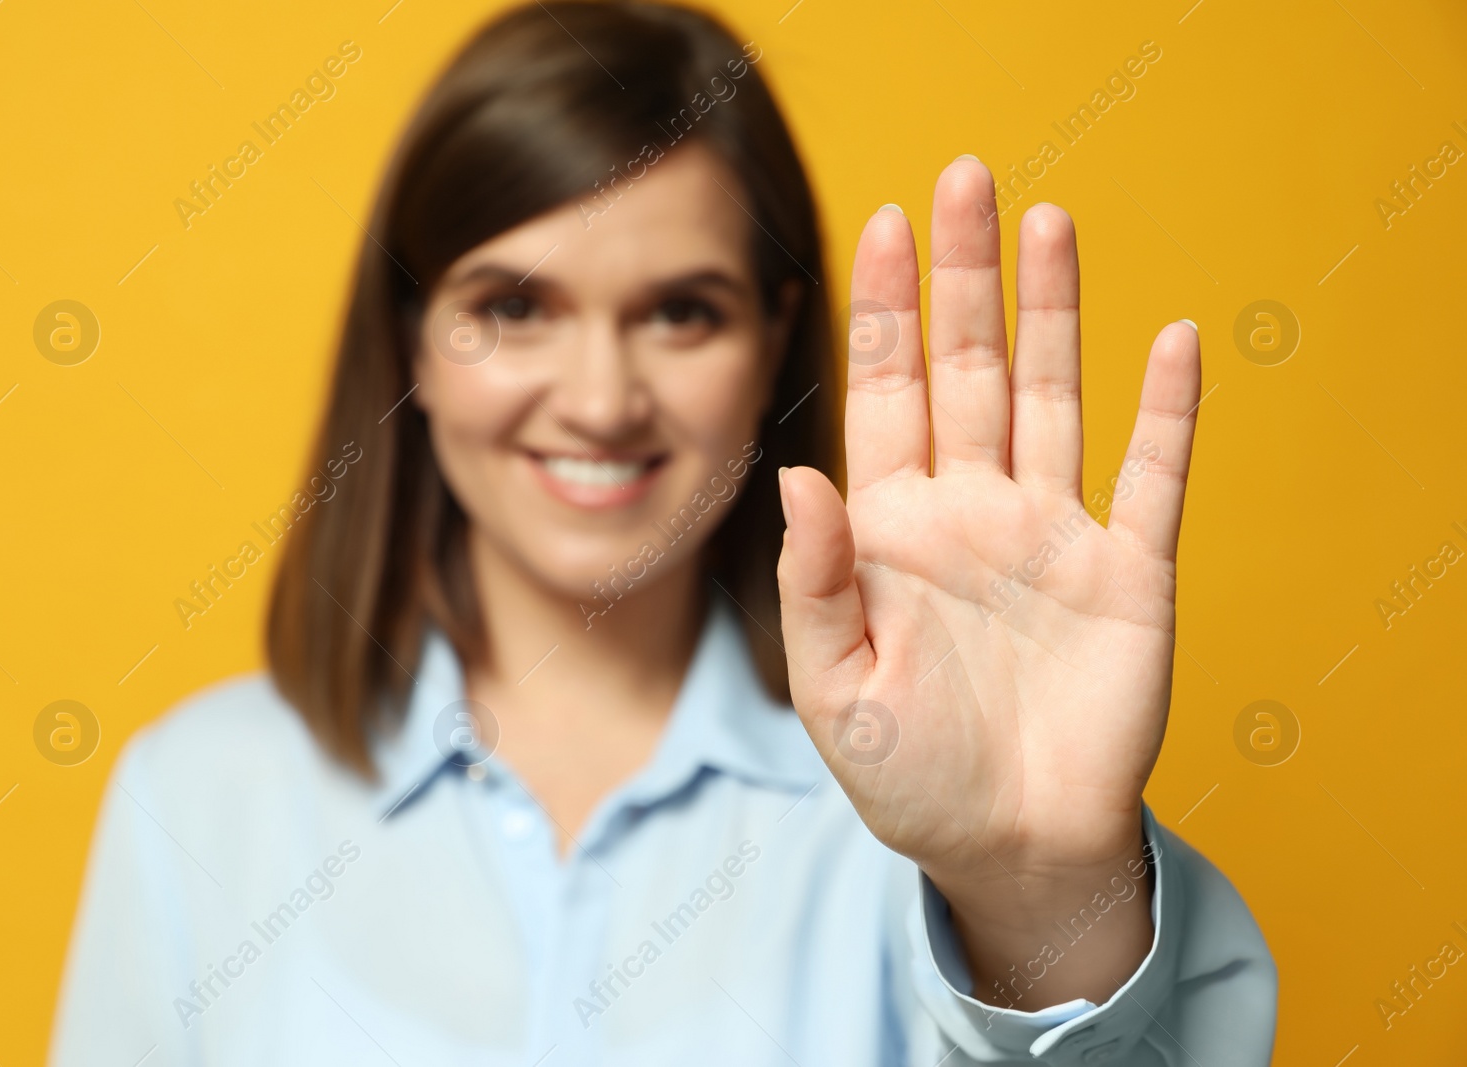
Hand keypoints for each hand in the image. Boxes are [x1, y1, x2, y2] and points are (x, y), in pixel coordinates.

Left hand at [776, 158, 1199, 1005]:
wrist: (1008, 847)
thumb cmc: (909, 774)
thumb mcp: (834, 688)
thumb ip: (813, 582)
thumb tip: (796, 475)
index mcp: (893, 530)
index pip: (885, 395)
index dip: (883, 311)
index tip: (881, 224)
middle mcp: (973, 510)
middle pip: (968, 368)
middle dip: (964, 278)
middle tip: (966, 179)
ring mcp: (1052, 534)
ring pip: (1055, 397)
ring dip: (1055, 313)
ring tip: (1050, 223)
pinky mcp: (1128, 574)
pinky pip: (1151, 479)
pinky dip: (1165, 414)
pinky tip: (1171, 342)